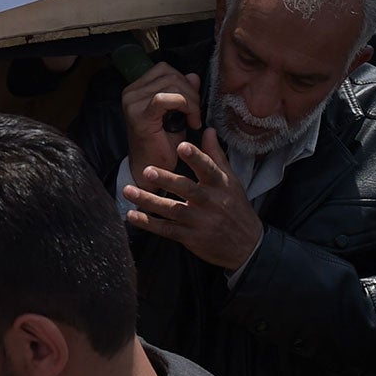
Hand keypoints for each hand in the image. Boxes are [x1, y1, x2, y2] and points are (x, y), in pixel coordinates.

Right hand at [121, 62, 201, 187]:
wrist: (152, 172)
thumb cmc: (162, 145)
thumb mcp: (177, 113)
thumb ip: (184, 93)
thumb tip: (193, 76)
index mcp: (137, 89)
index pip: (165, 70)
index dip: (185, 82)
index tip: (193, 103)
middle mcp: (130, 93)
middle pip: (170, 74)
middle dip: (191, 92)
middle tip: (196, 114)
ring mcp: (132, 103)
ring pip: (171, 84)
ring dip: (191, 101)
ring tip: (193, 119)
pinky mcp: (139, 116)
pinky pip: (165, 98)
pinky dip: (184, 106)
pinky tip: (191, 122)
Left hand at [122, 129, 263, 270]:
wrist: (247, 246)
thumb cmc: (236, 208)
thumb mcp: (231, 181)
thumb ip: (216, 155)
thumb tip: (208, 129)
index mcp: (221, 185)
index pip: (209, 169)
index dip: (196, 157)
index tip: (182, 146)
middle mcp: (210, 202)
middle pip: (186, 189)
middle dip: (166, 180)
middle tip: (147, 171)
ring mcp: (199, 221)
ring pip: (171, 210)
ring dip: (148, 201)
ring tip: (128, 190)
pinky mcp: (190, 237)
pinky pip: (166, 229)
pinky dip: (148, 223)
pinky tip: (132, 215)